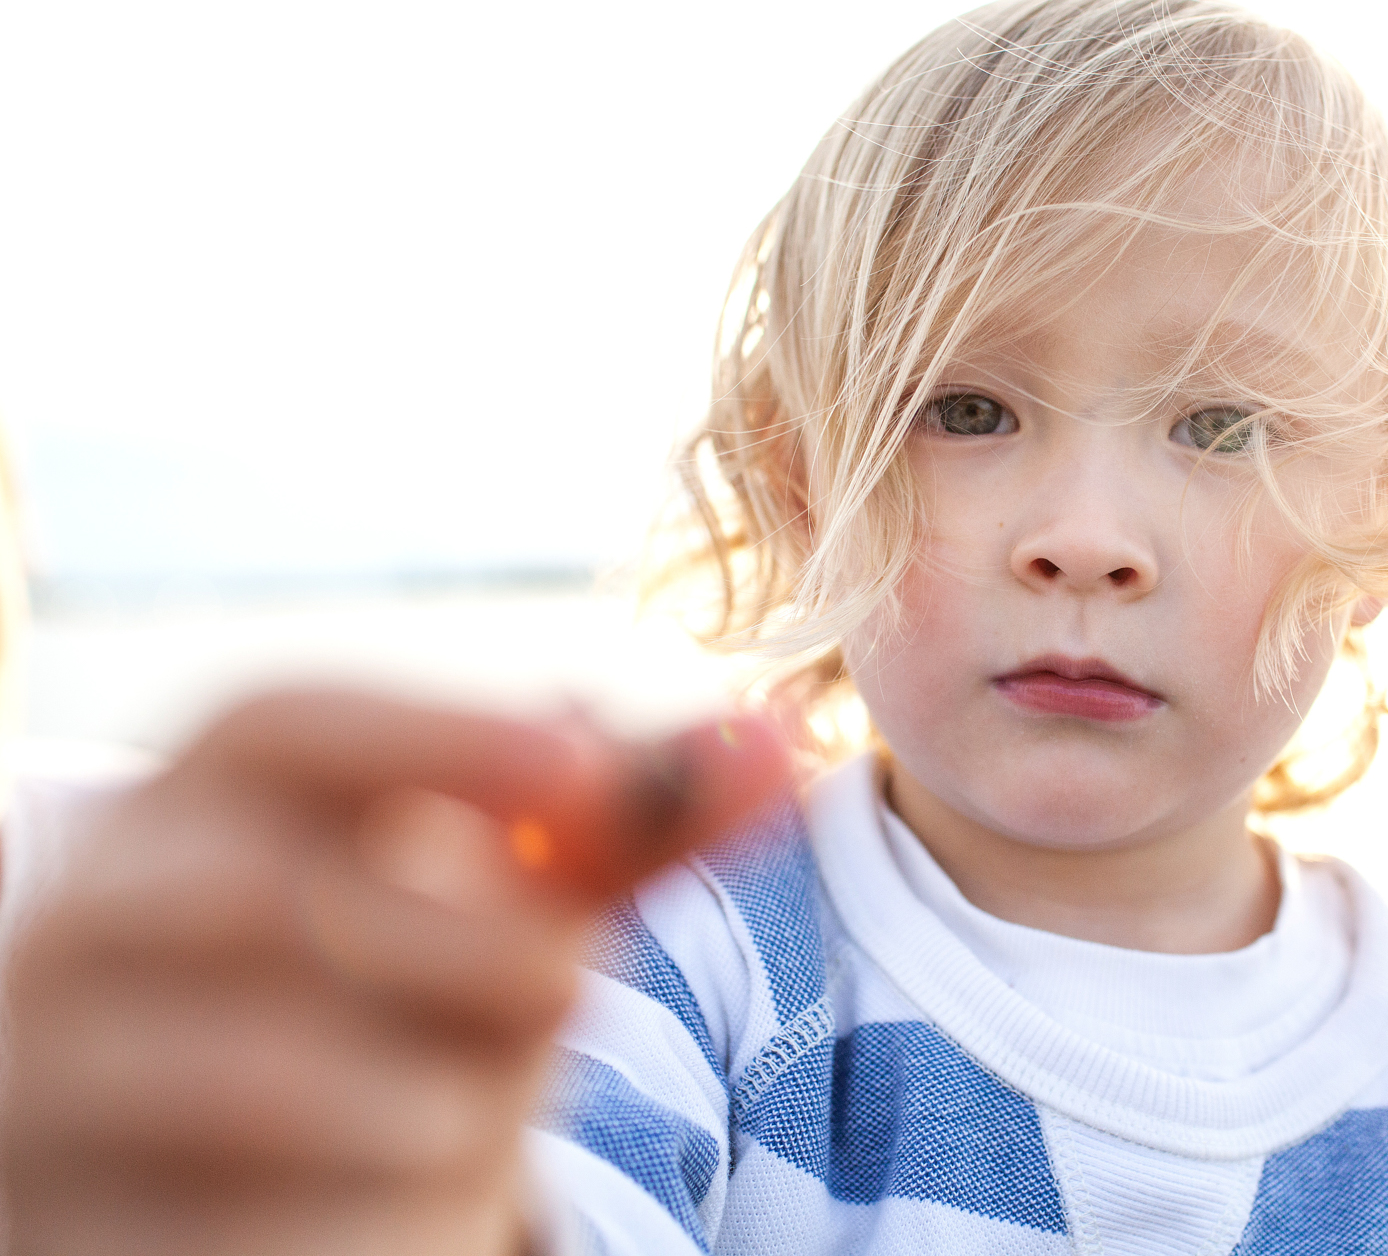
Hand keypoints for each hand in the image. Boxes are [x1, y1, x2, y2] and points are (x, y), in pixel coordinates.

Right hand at [1, 688, 786, 1255]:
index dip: (435, 733)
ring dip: (427, 1099)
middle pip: (273, 889)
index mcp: (183, 816)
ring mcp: (53, 1090)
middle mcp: (85, 932)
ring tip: (458, 1114)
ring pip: (257, 1070)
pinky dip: (369, 1220)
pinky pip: (240, 1228)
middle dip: (465, 941)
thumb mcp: (493, 918)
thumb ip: (616, 831)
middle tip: (565, 982)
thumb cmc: (392, 1017)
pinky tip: (393, 1208)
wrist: (246, 1190)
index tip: (588, 761)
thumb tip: (775, 741)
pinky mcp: (71, 1237)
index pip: (278, 722)